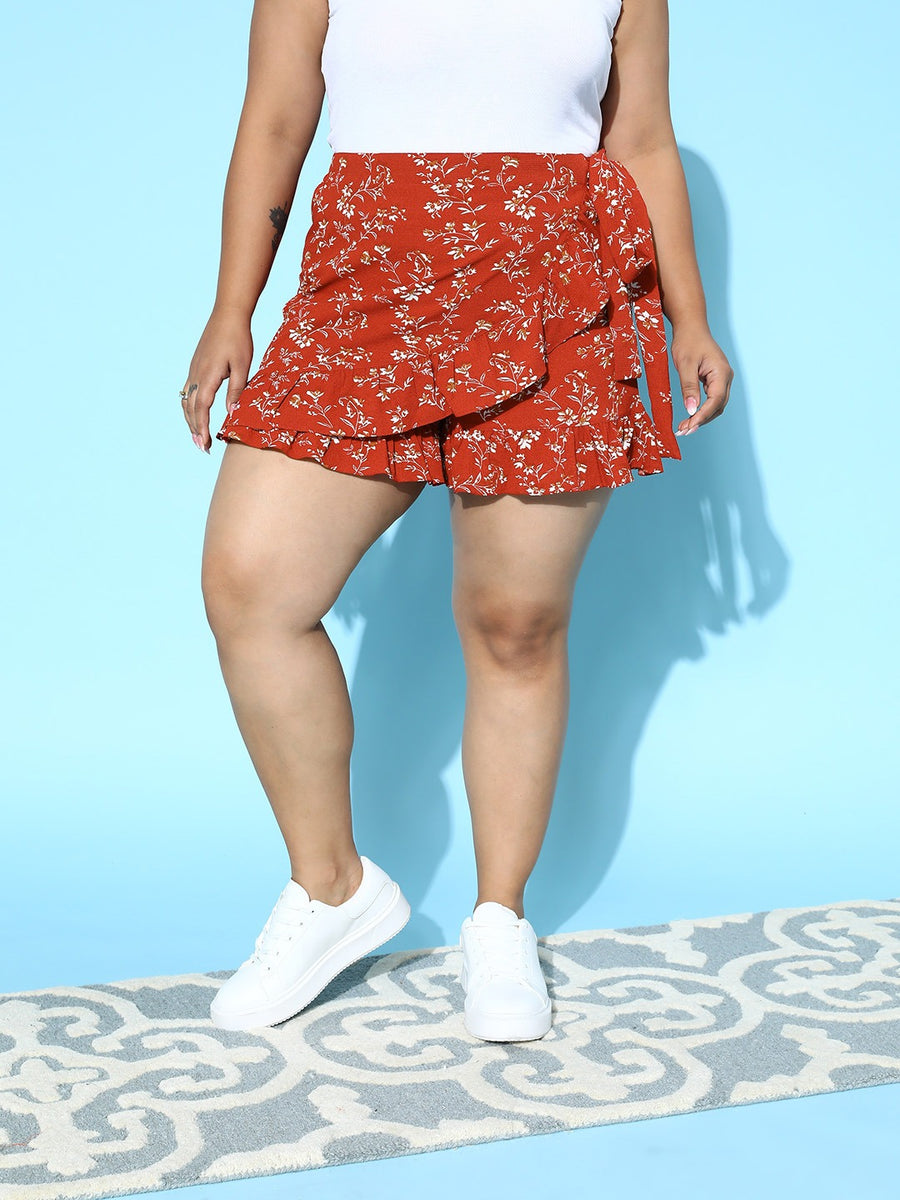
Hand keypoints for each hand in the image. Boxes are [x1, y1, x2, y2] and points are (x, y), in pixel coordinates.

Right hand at [181, 306, 252, 452]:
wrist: (228, 315)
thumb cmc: (239, 339)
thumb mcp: (243, 366)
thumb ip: (236, 390)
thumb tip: (232, 413)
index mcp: (208, 376)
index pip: (202, 409)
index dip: (203, 428)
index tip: (205, 444)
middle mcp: (196, 375)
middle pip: (191, 409)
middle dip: (195, 430)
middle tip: (201, 448)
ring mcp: (193, 370)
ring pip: (187, 401)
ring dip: (190, 420)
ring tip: (197, 437)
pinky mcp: (195, 366)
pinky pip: (188, 391)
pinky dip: (189, 407)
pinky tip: (194, 414)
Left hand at [670, 321, 732, 435]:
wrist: (691, 326)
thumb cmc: (688, 341)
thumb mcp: (685, 364)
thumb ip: (689, 387)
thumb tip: (690, 410)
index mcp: (721, 372)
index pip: (715, 401)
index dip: (702, 416)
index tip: (688, 427)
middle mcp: (725, 377)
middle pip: (717, 406)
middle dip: (701, 420)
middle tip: (683, 431)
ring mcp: (722, 379)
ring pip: (715, 405)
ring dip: (701, 418)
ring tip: (684, 427)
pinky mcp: (715, 380)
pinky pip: (711, 399)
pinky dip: (701, 410)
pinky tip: (689, 417)